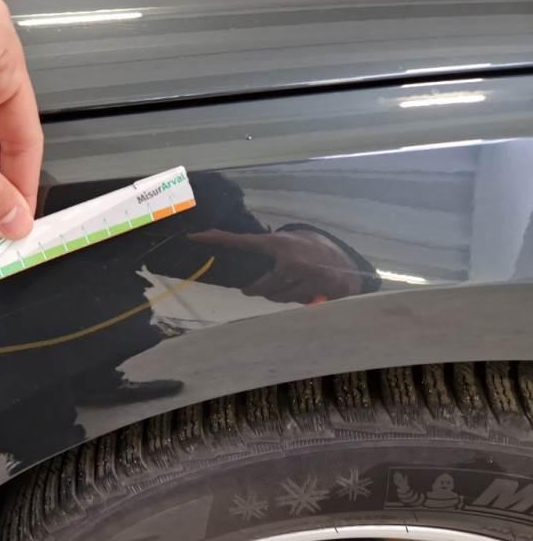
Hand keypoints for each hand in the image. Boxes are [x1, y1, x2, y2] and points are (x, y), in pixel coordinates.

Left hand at [188, 228, 364, 302]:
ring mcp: (305, 276)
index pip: (241, 241)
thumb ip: (263, 248)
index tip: (193, 236)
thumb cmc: (309, 252)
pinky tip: (305, 290)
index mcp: (277, 244)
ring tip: (289, 285)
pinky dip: (294, 300)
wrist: (346, 264)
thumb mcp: (286, 244)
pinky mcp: (317, 291)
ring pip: (275, 298)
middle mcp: (289, 259)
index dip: (216, 239)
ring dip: (277, 296)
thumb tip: (231, 246)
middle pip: (258, 289)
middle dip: (256, 290)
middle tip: (254, 288)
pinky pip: (293, 304)